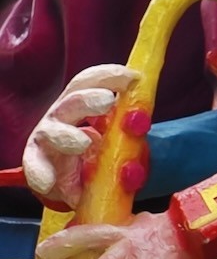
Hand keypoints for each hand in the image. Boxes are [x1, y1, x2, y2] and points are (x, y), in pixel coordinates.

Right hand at [24, 64, 137, 207]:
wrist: (75, 182)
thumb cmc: (99, 149)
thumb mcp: (120, 137)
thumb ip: (131, 128)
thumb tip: (140, 120)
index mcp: (82, 102)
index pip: (90, 82)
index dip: (109, 76)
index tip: (133, 77)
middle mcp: (62, 115)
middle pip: (72, 101)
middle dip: (88, 99)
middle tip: (107, 100)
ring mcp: (47, 139)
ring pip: (51, 132)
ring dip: (66, 135)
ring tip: (83, 143)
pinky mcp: (37, 163)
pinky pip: (34, 166)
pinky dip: (40, 173)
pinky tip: (49, 181)